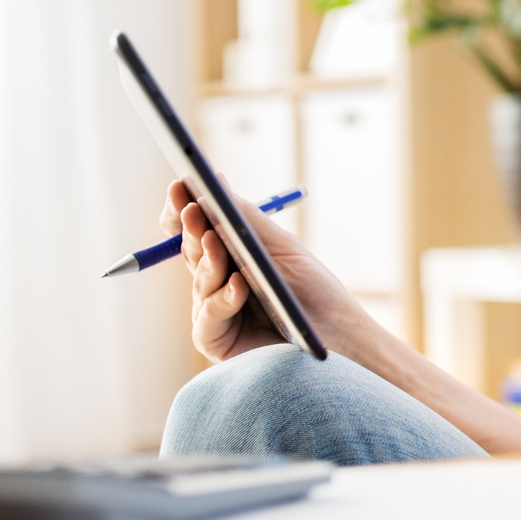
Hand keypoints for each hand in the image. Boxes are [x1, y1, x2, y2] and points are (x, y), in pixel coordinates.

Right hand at [158, 181, 371, 364]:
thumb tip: (214, 179)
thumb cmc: (313, 291)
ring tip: (214, 240)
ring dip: (208, 260)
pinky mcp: (216, 340)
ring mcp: (213, 312)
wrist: (339, 338)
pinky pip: (208, 316)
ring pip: (200, 281)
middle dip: (191, 228)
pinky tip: (238, 285)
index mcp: (230, 257)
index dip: (185, 209)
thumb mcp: (279, 248)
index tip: (181, 185)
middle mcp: (216, 282)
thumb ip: (245, 218)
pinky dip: (222, 299)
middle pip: (192, 251)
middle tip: (191, 207)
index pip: (197, 230)